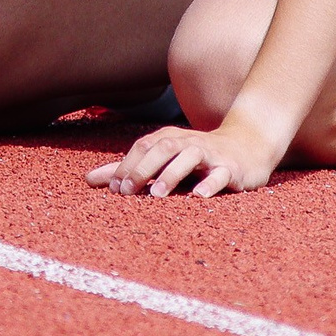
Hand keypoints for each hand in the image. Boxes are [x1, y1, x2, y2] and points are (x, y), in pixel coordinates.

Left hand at [86, 120, 280, 197]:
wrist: (247, 147)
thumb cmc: (197, 156)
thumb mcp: (162, 159)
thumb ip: (128, 169)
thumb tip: (87, 179)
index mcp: (168, 139)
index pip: (142, 147)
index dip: (127, 165)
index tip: (115, 189)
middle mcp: (187, 142)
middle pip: (162, 148)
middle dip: (143, 168)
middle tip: (127, 191)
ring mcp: (210, 154)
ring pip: (189, 158)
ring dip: (171, 174)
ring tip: (157, 194)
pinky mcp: (230, 168)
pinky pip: (220, 174)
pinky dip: (210, 184)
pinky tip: (199, 196)